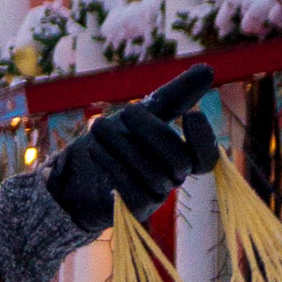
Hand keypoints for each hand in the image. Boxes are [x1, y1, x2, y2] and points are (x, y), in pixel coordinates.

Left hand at [45, 64, 219, 233]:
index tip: (191, 115)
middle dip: (152, 131)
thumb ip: (173, 98)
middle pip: (178, 161)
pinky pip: (131, 192)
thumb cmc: (114, 144)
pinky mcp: (131, 212)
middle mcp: (171, 180)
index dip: (204, 140)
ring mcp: (154, 198)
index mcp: (180, 158)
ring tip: (98, 125)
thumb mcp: (142, 116)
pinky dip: (113, 166)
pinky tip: (95, 148)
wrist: (73, 179)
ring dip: (123, 145)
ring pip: (152, 174)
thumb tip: (208, 69)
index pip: (206, 158)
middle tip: (127, 109)